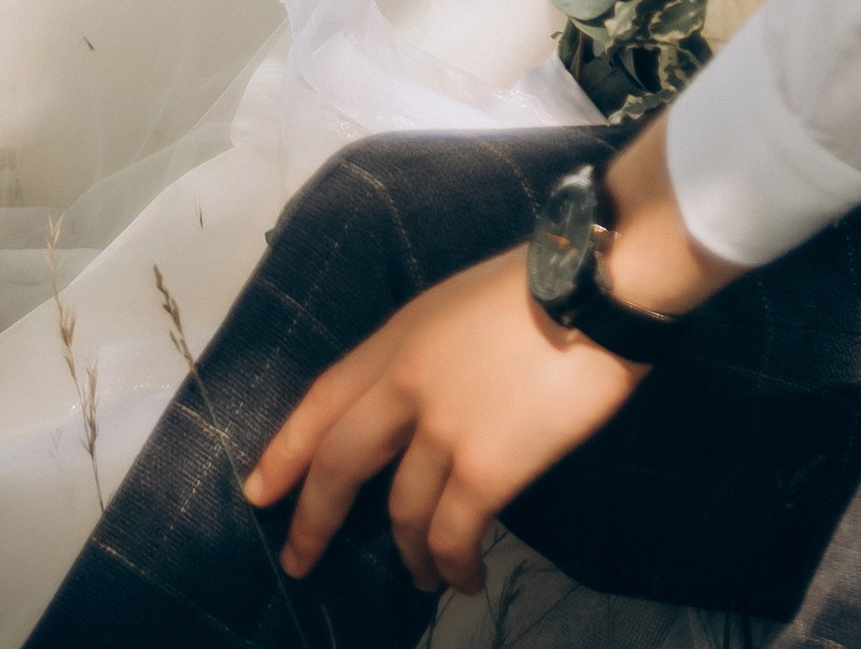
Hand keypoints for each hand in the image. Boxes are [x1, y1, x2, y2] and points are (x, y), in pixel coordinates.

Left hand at [244, 245, 639, 591]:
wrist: (602, 282)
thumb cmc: (548, 281)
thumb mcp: (464, 301)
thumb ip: (431, 352)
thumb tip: (425, 404)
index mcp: (403, 334)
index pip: (324, 396)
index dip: (286, 447)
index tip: (259, 490)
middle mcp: (406, 384)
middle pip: (338, 464)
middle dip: (314, 519)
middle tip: (300, 558)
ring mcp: (442, 430)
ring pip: (401, 513)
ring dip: (410, 553)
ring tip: (423, 577)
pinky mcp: (485, 468)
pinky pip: (452, 535)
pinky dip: (452, 565)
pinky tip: (464, 578)